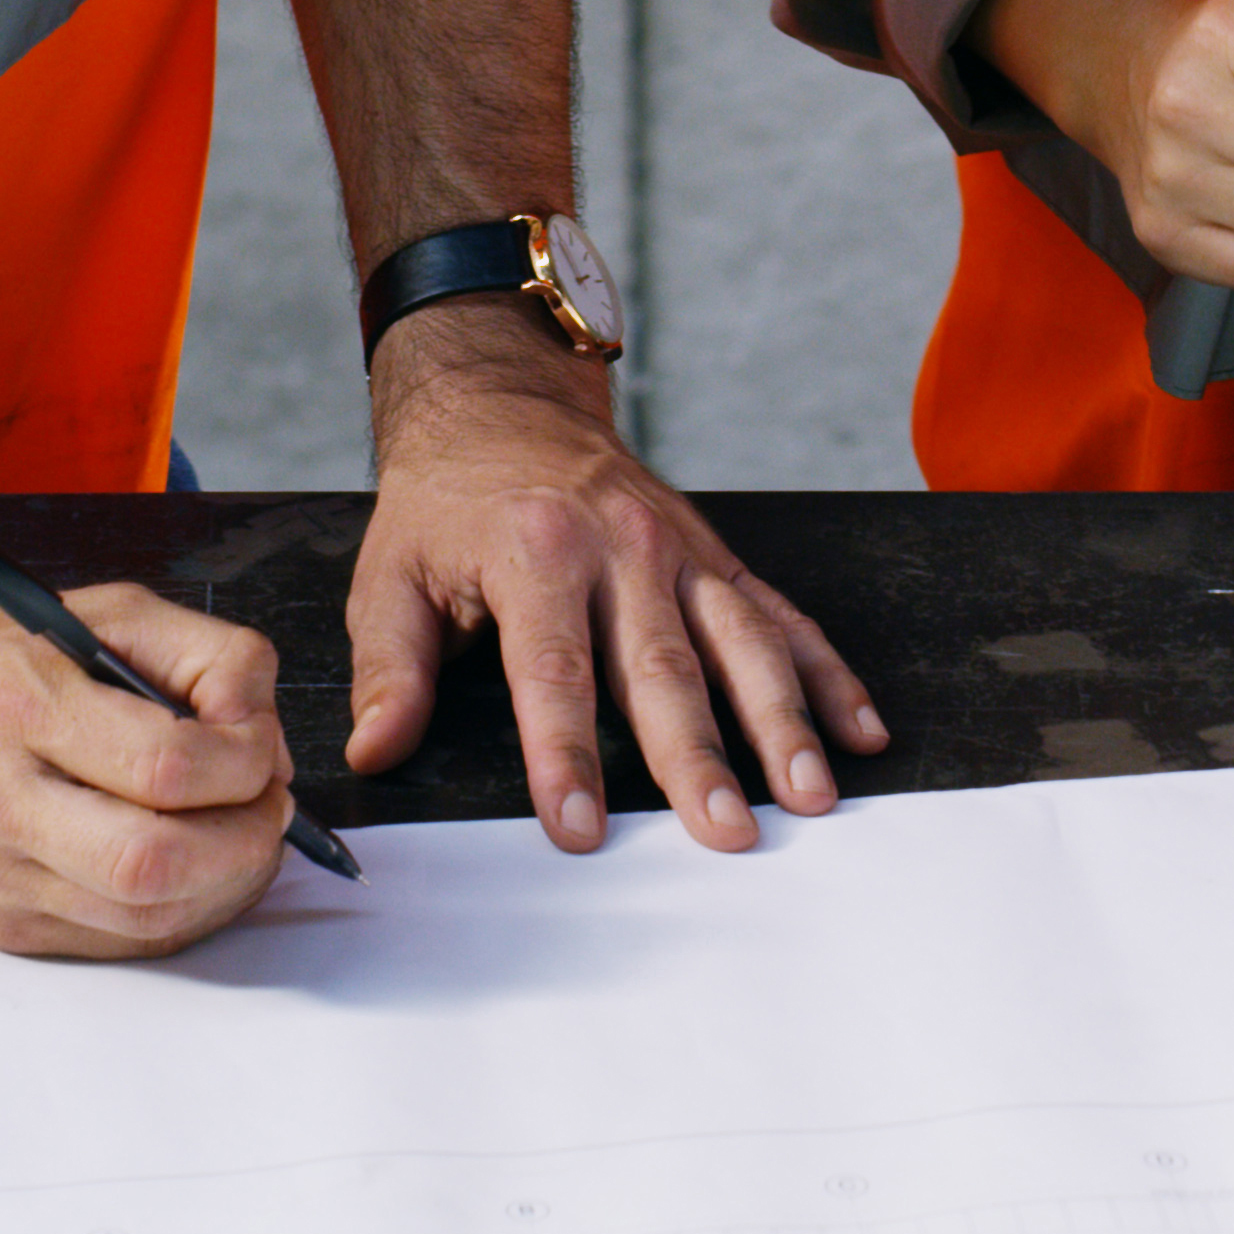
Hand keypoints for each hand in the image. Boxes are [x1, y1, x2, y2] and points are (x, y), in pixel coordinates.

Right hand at [0, 577, 299, 959]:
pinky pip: (122, 944)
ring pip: (151, 918)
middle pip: (159, 862)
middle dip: (249, 838)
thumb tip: (264, 731)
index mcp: (20, 704)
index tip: (255, 742)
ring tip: (239, 834)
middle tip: (268, 804)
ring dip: (230, 883)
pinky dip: (184, 912)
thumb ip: (198, 651)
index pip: (169, 765)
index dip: (246, 760)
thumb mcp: (90, 612)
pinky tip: (195, 870)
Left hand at [348, 310, 888, 852]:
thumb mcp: (392, 574)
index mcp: (535, 554)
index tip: (578, 828)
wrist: (504, 402)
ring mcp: (679, 550)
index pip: (553, 673)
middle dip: (698, 757)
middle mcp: (620, 548)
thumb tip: (376, 750)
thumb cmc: (447, 500)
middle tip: (726, 831)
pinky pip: (781, 616)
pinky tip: (857, 730)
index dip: (565, 756)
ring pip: (742, 643)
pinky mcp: (715, 554)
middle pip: (664, 669)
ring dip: (782, 722)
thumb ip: (391, 668)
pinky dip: (827, 674)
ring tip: (808, 795)